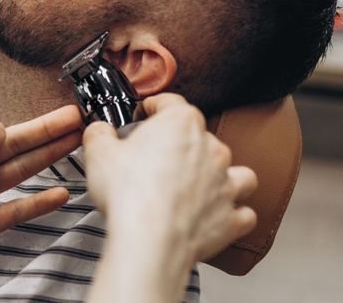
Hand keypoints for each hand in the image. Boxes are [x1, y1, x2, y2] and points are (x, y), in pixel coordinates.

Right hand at [83, 94, 256, 285]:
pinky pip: (244, 212)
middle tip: (158, 160)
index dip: (154, 107)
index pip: (171, 103)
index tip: (145, 115)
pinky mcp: (232, 217)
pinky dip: (234, 213)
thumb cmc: (129, 194)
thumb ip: (99, 134)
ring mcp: (227, 183)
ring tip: (203, 184)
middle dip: (183, 146)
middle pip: (202, 137)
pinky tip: (218, 215)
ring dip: (224, 177)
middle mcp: (211, 148)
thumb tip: (99, 130)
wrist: (149, 240)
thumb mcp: (98, 153)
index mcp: (181, 124)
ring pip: (238, 173)